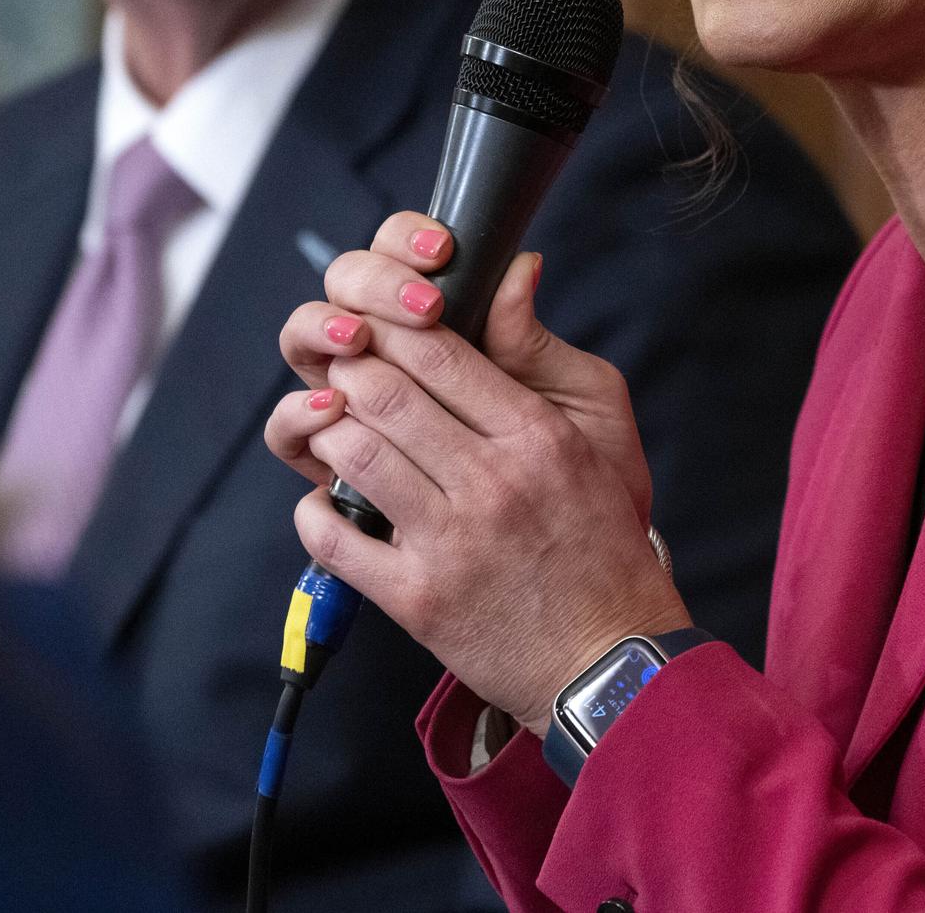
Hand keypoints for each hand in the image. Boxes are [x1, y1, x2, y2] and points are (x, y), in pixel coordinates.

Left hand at [262, 215, 687, 729]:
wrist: (608, 655)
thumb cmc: (600, 535)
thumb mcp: (597, 429)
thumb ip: (543, 351)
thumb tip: (512, 268)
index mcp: (536, 435)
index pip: (439, 353)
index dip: (392, 328)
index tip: (378, 327)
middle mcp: (492, 483)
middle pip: (384, 393)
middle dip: (351, 368)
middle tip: (346, 367)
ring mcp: (450, 543)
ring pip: (353, 452)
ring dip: (329, 429)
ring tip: (336, 424)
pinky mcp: (417, 600)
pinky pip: (334, 537)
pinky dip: (316, 511)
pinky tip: (330, 499)